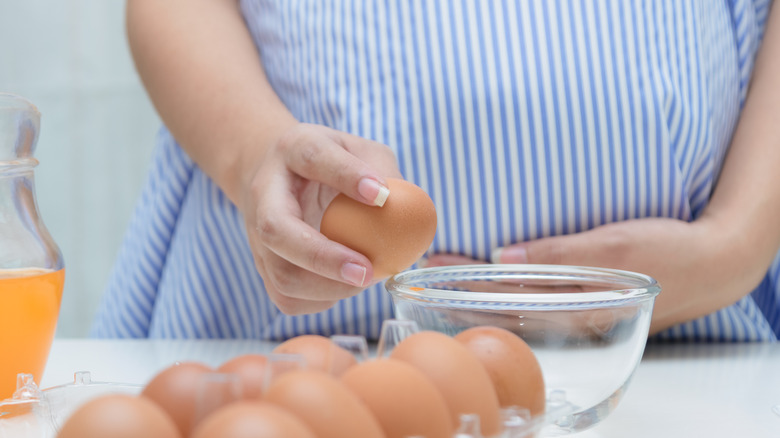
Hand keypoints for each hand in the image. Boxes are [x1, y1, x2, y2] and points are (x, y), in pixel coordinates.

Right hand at [241, 123, 401, 314]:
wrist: (274, 175)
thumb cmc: (328, 163)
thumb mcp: (357, 148)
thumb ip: (382, 169)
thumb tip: (405, 205)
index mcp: (292, 151)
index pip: (313, 157)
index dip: (346, 175)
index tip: (380, 194)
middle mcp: (265, 194)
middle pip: (277, 230)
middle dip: (322, 257)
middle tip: (366, 271)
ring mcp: (257, 236)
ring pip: (282, 275)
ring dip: (328, 288)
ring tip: (365, 278)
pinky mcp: (264, 269)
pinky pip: (288, 299)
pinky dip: (323, 300)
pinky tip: (345, 285)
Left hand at [424, 217, 762, 333]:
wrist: (714, 261)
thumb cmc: (667, 253)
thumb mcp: (612, 248)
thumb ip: (558, 255)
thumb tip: (504, 255)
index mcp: (573, 309)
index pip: (505, 298)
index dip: (464, 282)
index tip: (430, 268)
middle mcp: (568, 317)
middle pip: (504, 304)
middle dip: (462, 286)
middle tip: (424, 270)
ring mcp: (575, 311)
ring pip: (517, 301)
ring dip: (481, 285)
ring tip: (445, 270)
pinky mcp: (583, 301)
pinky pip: (537, 295)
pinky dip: (510, 284)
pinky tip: (494, 274)